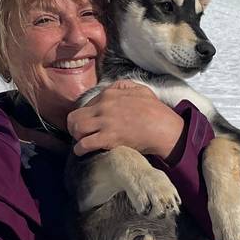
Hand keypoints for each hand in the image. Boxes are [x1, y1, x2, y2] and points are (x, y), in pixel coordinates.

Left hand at [67, 80, 183, 157]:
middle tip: (81, 134)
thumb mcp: (140, 89)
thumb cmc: (155, 111)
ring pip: (76, 129)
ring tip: (82, 142)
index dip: (87, 116)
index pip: (86, 105)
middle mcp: (103, 106)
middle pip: (75, 116)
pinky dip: (80, 150)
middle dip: (75, 127)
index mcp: (109, 94)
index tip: (91, 124)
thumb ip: (123, 87)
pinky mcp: (107, 138)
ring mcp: (105, 122)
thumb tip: (111, 90)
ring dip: (77, 137)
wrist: (164, 128)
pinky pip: (84, 144)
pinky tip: (83, 152)